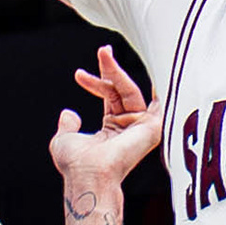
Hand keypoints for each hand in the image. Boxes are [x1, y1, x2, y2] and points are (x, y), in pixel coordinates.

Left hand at [50, 46, 161, 205]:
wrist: (87, 174)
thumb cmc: (76, 164)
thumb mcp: (65, 139)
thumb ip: (68, 126)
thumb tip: (68, 115)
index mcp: (113, 129)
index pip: (109, 96)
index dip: (96, 82)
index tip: (79, 74)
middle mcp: (130, 127)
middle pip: (123, 90)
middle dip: (110, 69)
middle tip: (101, 50)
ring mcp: (142, 127)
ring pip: (133, 91)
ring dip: (118, 72)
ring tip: (104, 52)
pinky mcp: (152, 127)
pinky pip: (160, 100)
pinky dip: (160, 84)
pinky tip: (158, 63)